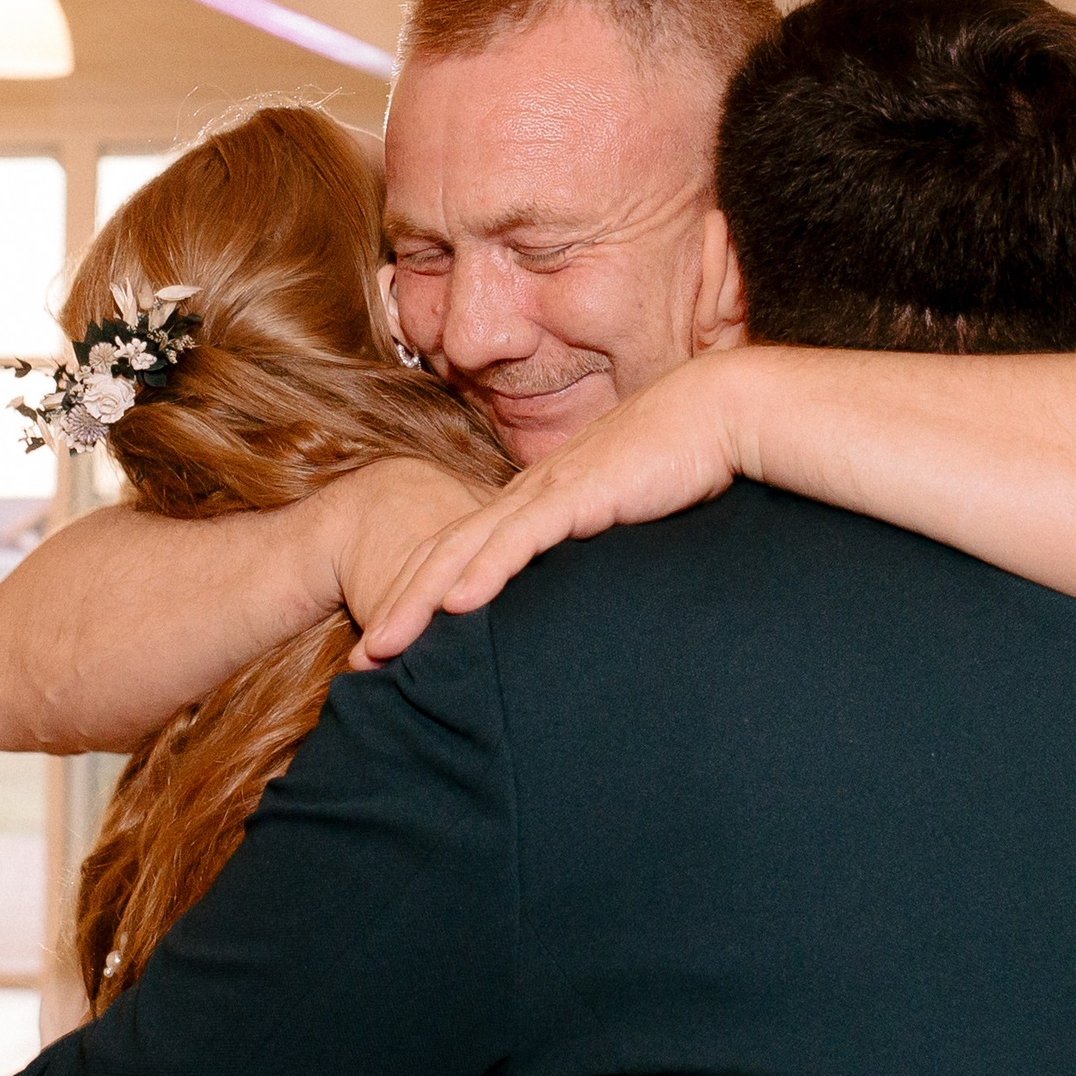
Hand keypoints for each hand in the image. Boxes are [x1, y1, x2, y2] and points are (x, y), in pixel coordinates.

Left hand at [354, 352, 747, 667]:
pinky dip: (485, 571)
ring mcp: (546, 493)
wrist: (712, 414)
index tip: (392, 647)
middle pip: (442, 556)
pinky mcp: (579, 495)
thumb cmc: (675, 467)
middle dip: (397, 608)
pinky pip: (520, 538)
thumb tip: (579, 601)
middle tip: (363, 661)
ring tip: (384, 645)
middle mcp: (524, 498)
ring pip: (464, 551)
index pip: (458, 555)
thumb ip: (589, 551)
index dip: (418, 598)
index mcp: (530, 504)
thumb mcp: (619, 521)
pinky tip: (457, 604)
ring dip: (419, 599)